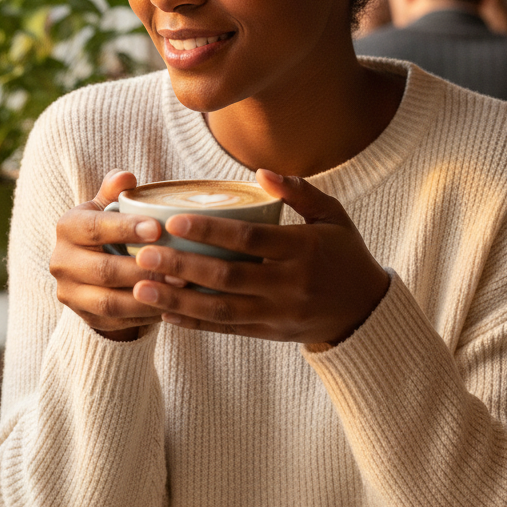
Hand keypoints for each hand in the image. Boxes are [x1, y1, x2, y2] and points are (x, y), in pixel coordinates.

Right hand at [50, 170, 186, 341]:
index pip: (94, 227)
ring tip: (179, 287)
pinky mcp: (85, 318)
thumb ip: (116, 191)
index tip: (158, 228)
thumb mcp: (109, 206)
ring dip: (147, 296)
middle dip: (142, 268)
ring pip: (109, 302)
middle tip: (178, 263)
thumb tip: (126, 176)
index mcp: (67, 228)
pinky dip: (146, 315)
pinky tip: (172, 306)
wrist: (92, 269)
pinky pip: (117, 322)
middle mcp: (61, 262)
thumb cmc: (110, 229)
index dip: (125, 228)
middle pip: (103, 269)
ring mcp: (71, 294)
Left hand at [130, 170, 389, 346]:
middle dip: (181, 265)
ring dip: (177, 300)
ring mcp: (277, 313)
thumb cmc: (344, 253)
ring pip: (220, 310)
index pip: (249, 239)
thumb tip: (261, 172)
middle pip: (226, 276)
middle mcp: (288, 285)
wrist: (365, 310)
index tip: (174, 221)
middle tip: (144, 254)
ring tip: (141, 288)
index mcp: (303, 250)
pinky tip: (164, 315)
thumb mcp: (332, 215)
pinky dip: (193, 323)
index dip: (210, 231)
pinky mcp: (269, 334)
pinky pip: (226, 330)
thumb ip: (299, 192)